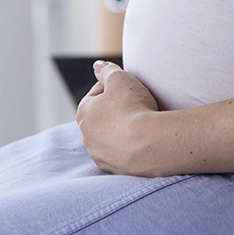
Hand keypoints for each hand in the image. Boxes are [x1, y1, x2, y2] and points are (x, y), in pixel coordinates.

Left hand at [76, 61, 159, 175]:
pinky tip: (143, 139)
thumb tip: (97, 66)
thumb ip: (107, 70)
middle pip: (103, 116)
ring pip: (111, 137)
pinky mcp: (115, 169)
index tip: (131, 88)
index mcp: (84, 113)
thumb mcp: (120, 79)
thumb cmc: (133, 108)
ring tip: (143, 123)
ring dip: (123, 129)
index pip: (98, 93)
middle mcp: (87, 136)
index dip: (116, 87)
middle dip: (118, 109)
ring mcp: (100, 155)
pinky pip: (122, 153)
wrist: (150, 142)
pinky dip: (130, 146)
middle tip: (138, 104)